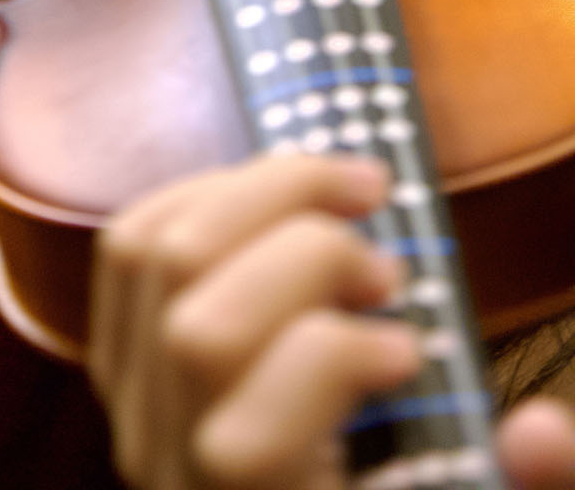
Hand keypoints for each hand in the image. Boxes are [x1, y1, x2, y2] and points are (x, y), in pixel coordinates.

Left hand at [89, 154, 574, 489]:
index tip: (411, 353)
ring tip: (348, 211)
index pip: (242, 447)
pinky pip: (129, 243)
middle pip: (194, 330)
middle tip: (390, 268)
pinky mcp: (120, 361)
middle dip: (304, 259)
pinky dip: (207, 192)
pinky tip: (282, 202)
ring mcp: (132, 415)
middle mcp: (171, 476)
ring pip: (151, 262)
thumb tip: (535, 434)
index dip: (331, 368)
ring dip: (258, 199)